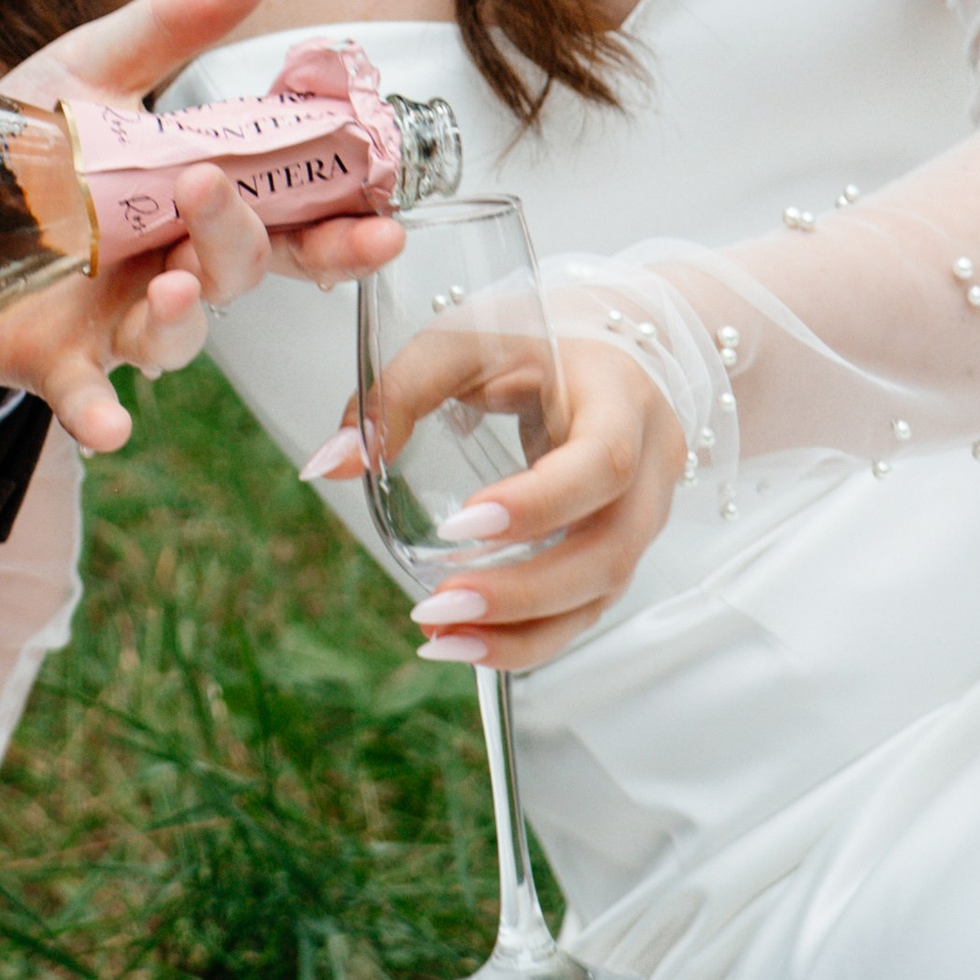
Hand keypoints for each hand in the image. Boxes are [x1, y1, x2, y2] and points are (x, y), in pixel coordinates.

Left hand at [0, 0, 403, 452]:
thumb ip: (168, 29)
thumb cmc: (27, 145)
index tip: (383, 222)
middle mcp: (169, 269)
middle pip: (238, 271)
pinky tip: (110, 428)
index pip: (287, 221)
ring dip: (183, 316)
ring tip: (170, 285)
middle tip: (209, 191)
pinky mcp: (54, 360)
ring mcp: (114, 321)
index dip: (339, 229)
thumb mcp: (90, 73)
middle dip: (242, 239)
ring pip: (176, 337)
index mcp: (193, 205)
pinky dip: (100, 413)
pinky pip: (86, 397)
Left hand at [305, 328, 686, 669]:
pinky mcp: (623, 547)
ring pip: (603, 593)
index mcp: (622, 398)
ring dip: (524, 631)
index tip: (460, 526)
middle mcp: (652, 463)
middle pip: (610, 549)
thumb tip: (328, 466)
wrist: (616, 347)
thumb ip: (397, 393)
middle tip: (439, 606)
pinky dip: (531, 636)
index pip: (601, 463)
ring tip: (441, 637)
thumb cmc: (535, 337)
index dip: (539, 504)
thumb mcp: (464, 341)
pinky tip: (467, 641)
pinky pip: (587, 606)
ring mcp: (646, 513)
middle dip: (526, 592)